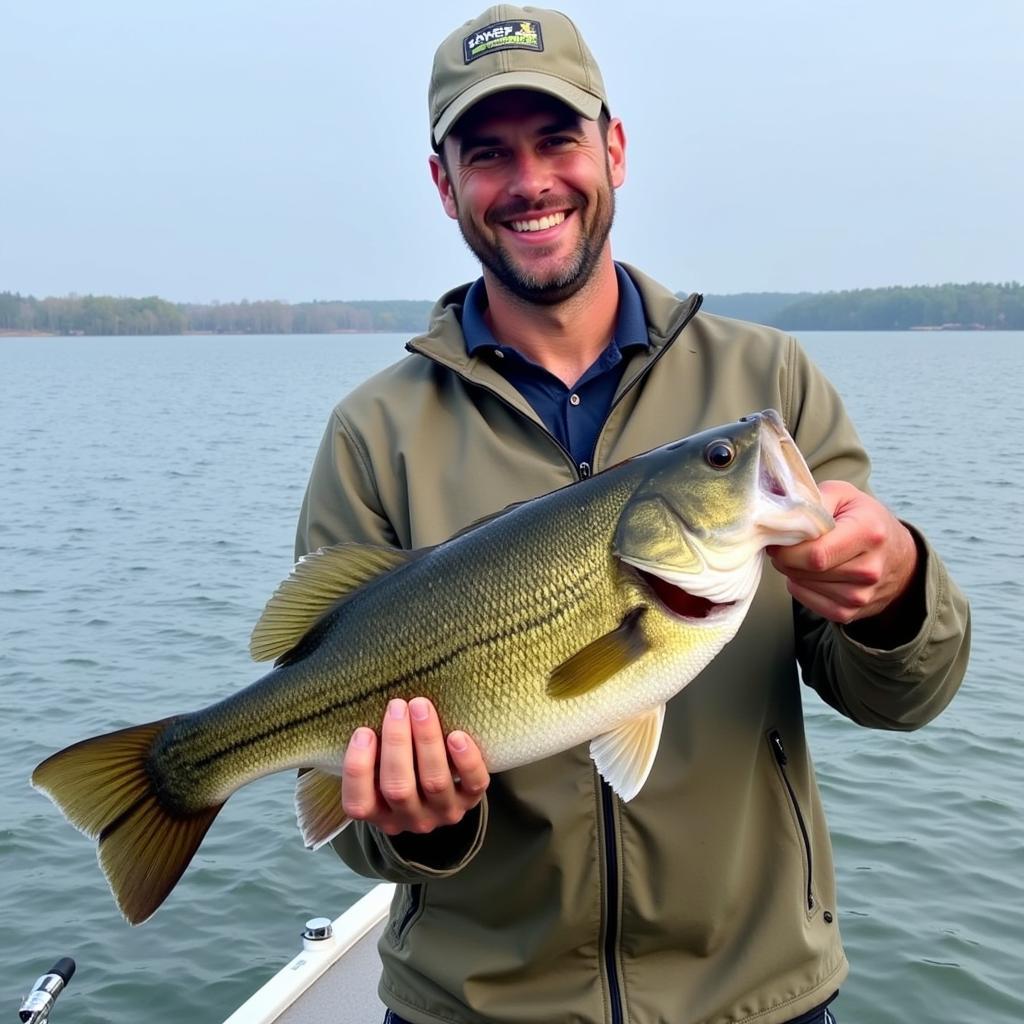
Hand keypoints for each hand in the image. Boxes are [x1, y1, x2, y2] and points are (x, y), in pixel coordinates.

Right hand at [342, 697, 489, 836]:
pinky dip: (466, 760)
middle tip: (397, 706)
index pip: (359, 803)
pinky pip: (472, 784)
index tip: (363, 731)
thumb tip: (370, 708)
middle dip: (396, 743)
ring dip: (427, 740)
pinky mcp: (470, 800)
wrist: (446, 785)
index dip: (358, 769)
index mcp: (379, 812)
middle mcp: (410, 818)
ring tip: (421, 707)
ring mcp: (442, 812)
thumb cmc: (403, 765)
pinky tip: (457, 736)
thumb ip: (374, 750)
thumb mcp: (380, 766)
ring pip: (434, 781)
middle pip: (398, 788)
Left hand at [767, 480, 917, 625]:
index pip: (816, 553)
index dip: (787, 549)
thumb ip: (812, 500)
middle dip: (786, 558)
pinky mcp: (853, 612)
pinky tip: (809, 575)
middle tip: (785, 547)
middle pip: (808, 572)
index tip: (777, 539)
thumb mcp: (844, 495)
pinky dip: (802, 589)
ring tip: (802, 558)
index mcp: (868, 533)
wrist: (898, 554)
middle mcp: (870, 568)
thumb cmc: (864, 519)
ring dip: (793, 573)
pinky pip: (811, 604)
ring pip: (806, 587)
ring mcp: (863, 594)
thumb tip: (780, 517)